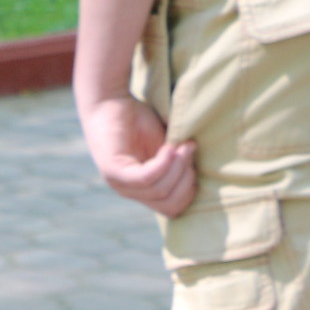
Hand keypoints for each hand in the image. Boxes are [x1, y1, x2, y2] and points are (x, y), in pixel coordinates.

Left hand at [80, 93, 197, 217]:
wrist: (111, 102)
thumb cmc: (140, 121)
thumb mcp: (167, 147)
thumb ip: (178, 164)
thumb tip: (198, 177)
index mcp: (144, 190)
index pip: (174, 208)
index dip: (190, 187)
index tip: (191, 158)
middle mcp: (130, 192)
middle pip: (170, 205)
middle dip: (186, 179)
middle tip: (188, 149)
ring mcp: (119, 184)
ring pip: (160, 192)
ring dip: (177, 167)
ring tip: (179, 145)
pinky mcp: (113, 171)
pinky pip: (145, 178)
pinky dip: (162, 164)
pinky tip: (168, 147)